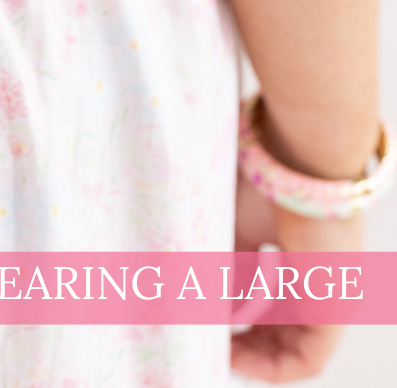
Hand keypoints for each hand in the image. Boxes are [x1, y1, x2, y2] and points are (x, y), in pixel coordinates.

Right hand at [228, 170, 363, 380]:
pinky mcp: (335, 314)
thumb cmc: (267, 184)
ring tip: (218, 354)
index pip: (274, 294)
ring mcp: (331, 299)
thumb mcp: (236, 227)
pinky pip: (306, 359)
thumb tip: (198, 296)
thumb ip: (224, 264)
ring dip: (255, 356)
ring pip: (294, 344)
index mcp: (305, 254)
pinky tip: (237, 359)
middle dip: (245, 340)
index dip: (240, 311)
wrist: (299, 168)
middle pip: (284, 324)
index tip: (207, 316)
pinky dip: (271, 367)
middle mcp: (322, 279)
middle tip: (209, 343)